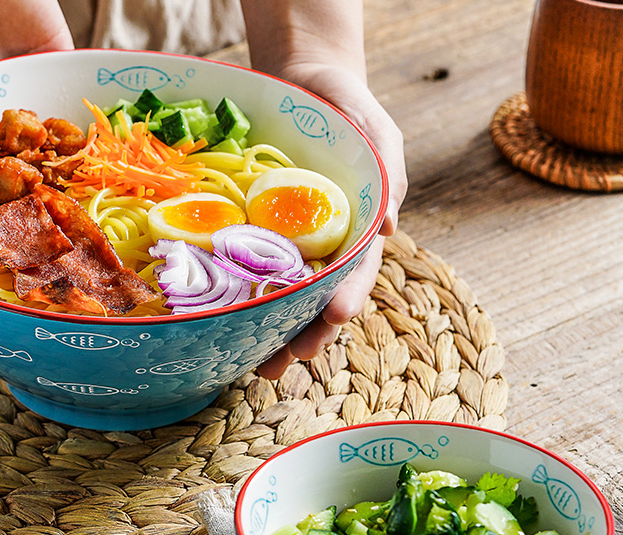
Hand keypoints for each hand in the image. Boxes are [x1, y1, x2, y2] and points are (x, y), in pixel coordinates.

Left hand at [256, 65, 407, 379]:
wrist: (302, 81)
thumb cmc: (346, 107)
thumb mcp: (376, 132)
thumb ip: (388, 174)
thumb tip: (392, 228)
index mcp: (356, 229)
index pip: (357, 270)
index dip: (349, 295)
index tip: (337, 317)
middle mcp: (322, 244)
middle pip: (318, 298)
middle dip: (308, 333)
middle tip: (292, 360)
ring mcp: (286, 242)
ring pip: (283, 297)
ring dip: (273, 333)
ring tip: (261, 366)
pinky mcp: (254, 233)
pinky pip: (246, 269)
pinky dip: (241, 300)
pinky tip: (229, 328)